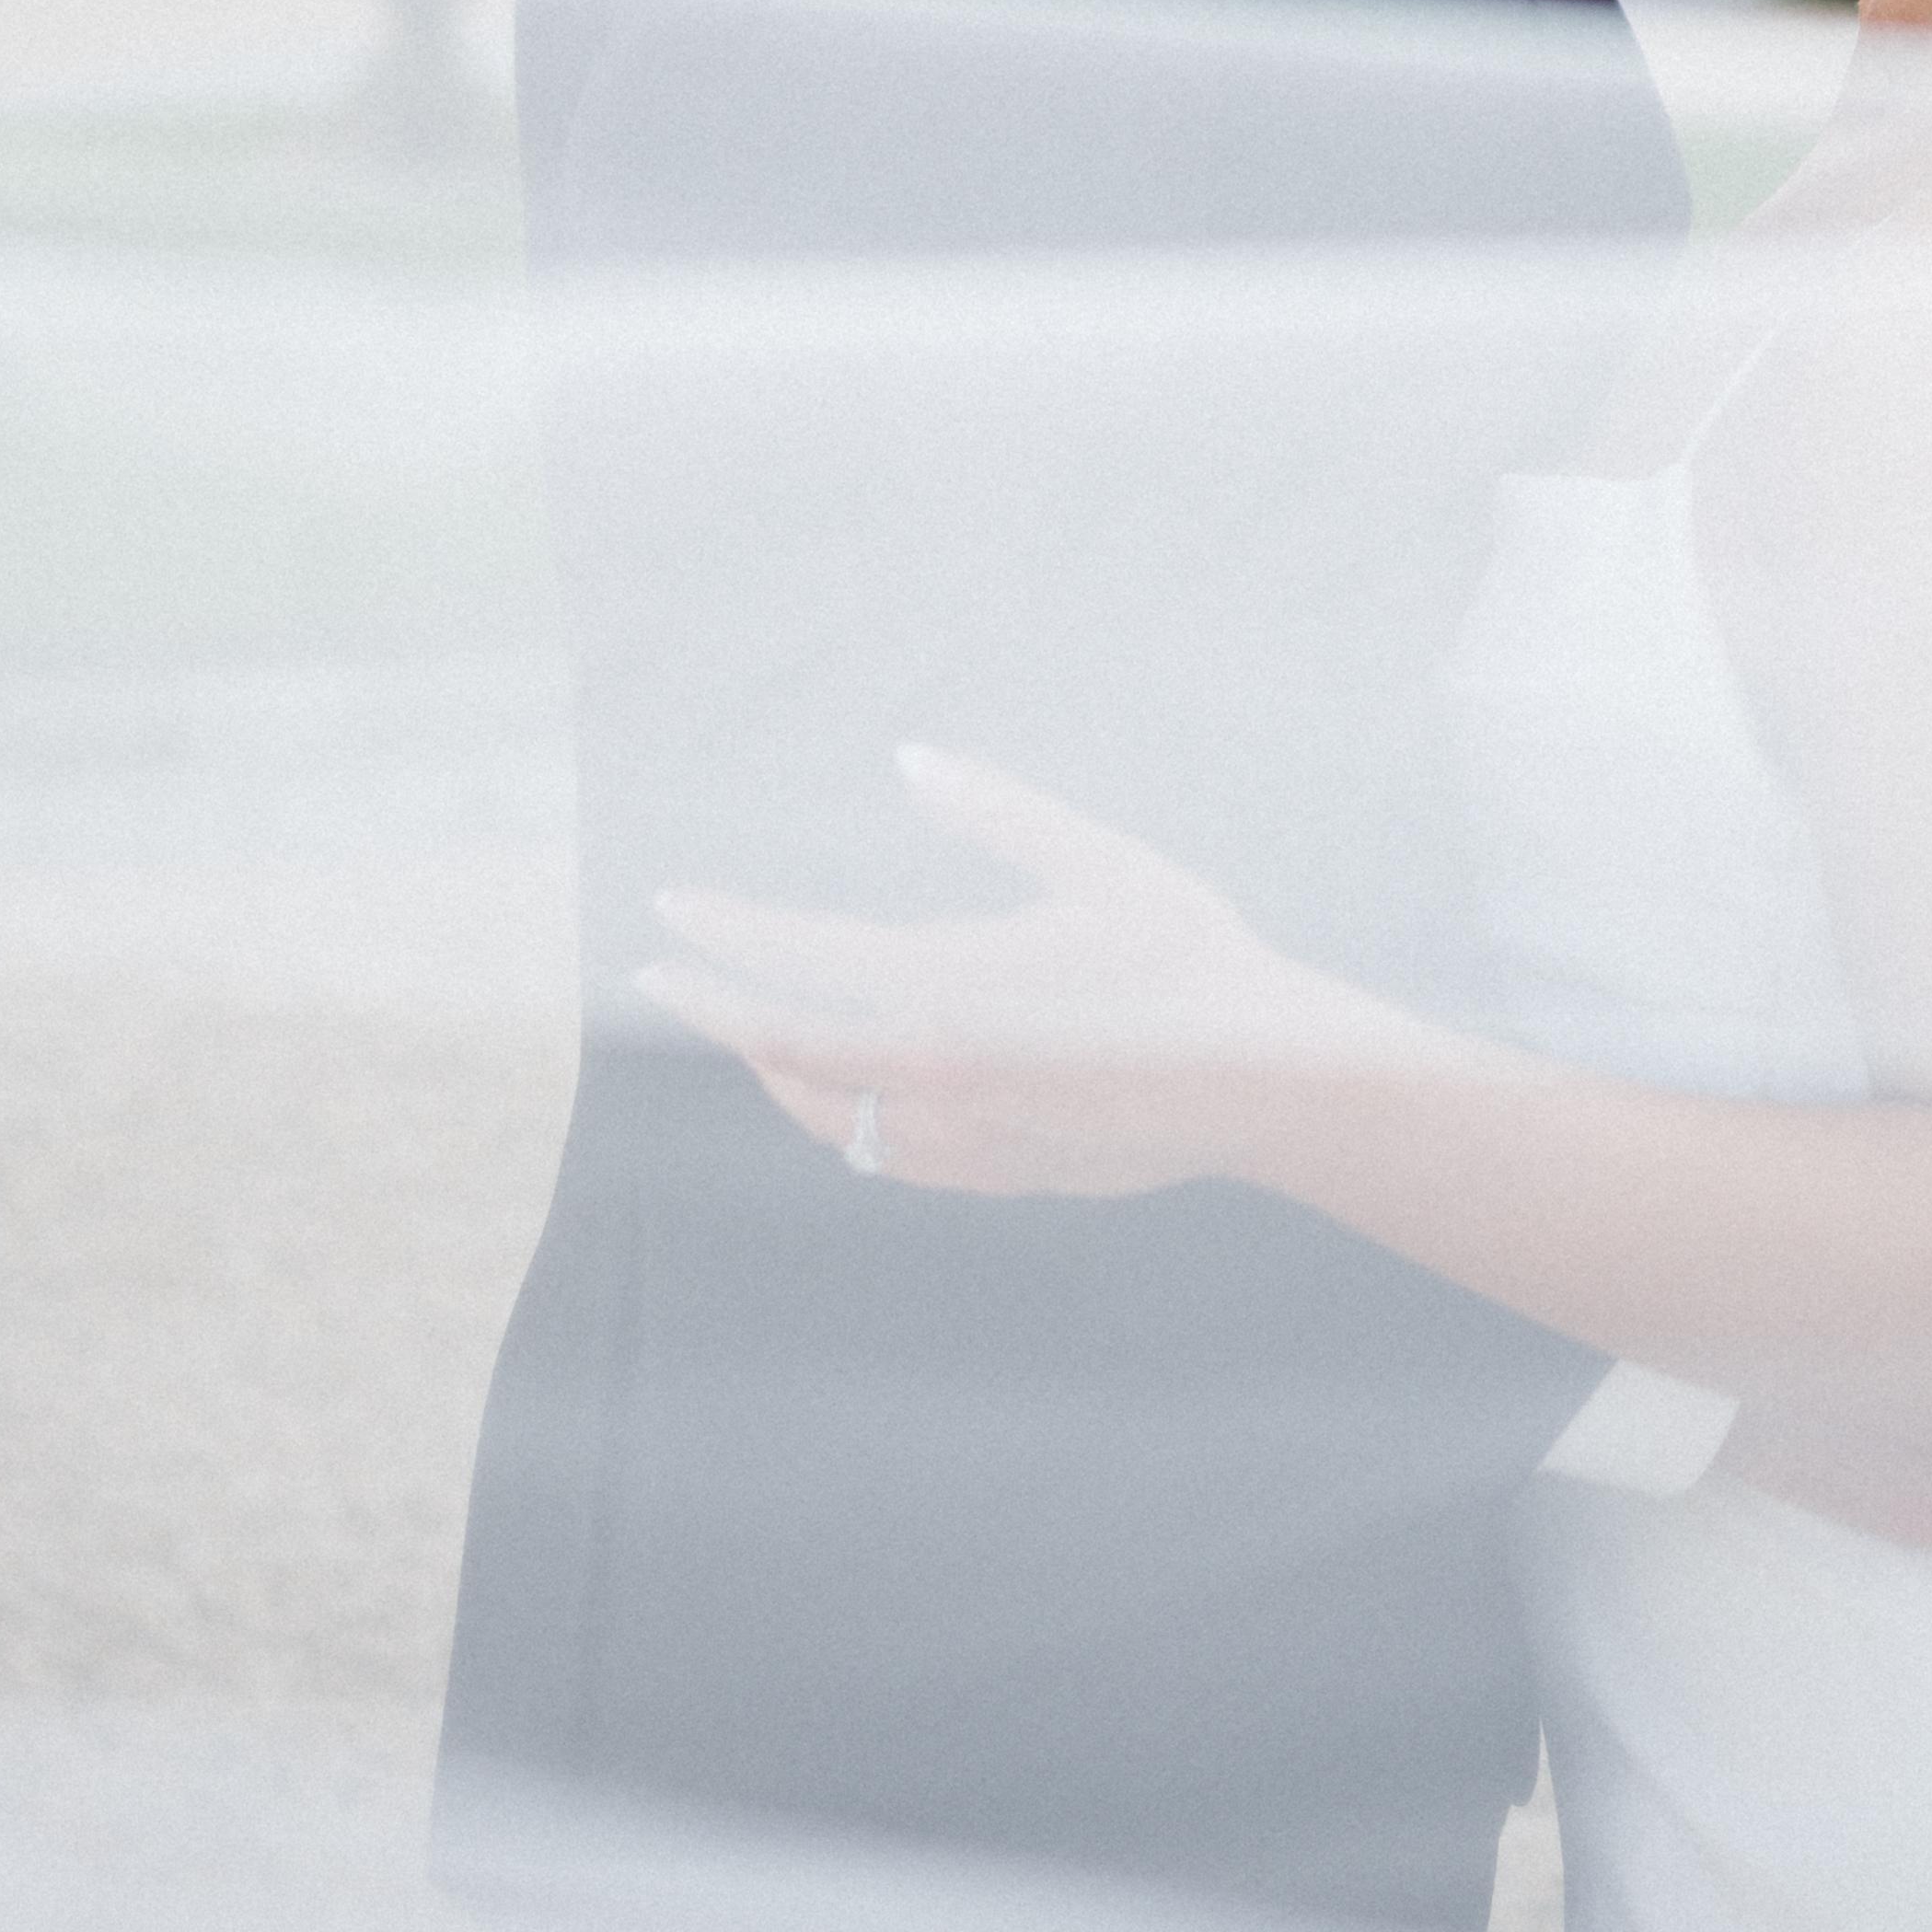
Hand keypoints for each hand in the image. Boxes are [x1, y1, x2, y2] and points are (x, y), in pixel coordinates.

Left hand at [642, 750, 1380, 1201]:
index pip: (798, 956)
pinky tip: (842, 1087)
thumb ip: (996, 810)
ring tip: (749, 1025)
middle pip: (782, 1046)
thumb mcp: (1097, 863)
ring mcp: (963, 1136)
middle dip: (715, 1005)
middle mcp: (937, 1072)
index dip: (723, 929)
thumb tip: (909, 757)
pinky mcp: (996, 1174)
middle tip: (663, 975)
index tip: (669, 906)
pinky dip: (840, 1114)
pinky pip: (883, 1151)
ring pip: (826, 1113)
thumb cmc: (1188, 956)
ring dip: (775, 1065)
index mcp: (951, 986)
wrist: (1269, 1083)